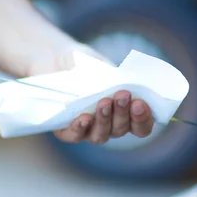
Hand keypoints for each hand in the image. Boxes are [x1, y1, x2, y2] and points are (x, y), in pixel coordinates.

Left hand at [27, 42, 154, 143]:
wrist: (52, 61)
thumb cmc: (83, 64)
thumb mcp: (101, 66)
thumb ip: (114, 77)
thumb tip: (125, 82)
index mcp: (122, 113)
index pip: (141, 126)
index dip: (144, 119)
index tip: (141, 103)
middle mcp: (107, 126)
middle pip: (120, 129)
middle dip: (123, 112)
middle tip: (123, 95)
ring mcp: (86, 130)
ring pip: (100, 135)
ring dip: (104, 120)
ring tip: (104, 102)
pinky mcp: (65, 130)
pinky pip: (74, 135)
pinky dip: (80, 128)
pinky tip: (84, 118)